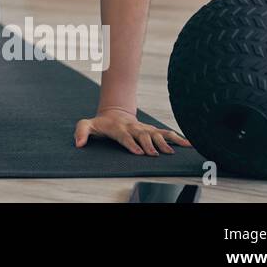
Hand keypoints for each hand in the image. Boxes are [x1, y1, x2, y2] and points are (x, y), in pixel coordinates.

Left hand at [73, 108, 192, 154]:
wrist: (115, 112)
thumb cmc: (101, 123)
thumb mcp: (87, 124)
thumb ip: (81, 131)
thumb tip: (78, 143)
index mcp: (119, 128)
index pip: (125, 137)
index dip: (131, 144)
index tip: (138, 153)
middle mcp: (134, 128)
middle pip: (142, 136)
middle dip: (149, 145)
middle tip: (155, 154)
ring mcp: (144, 129)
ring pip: (156, 134)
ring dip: (164, 142)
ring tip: (171, 152)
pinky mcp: (152, 130)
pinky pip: (166, 133)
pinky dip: (177, 137)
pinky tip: (188, 143)